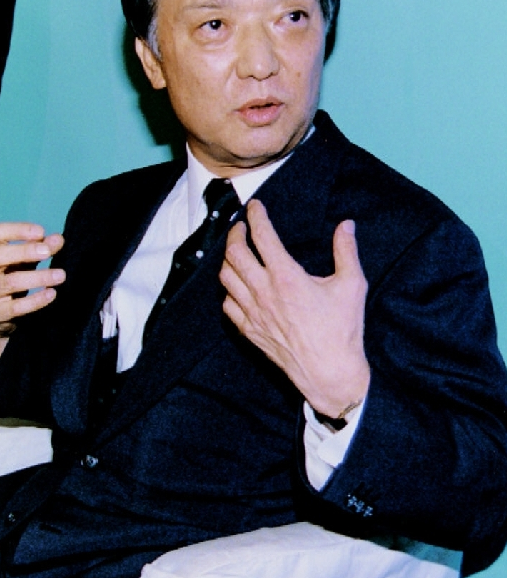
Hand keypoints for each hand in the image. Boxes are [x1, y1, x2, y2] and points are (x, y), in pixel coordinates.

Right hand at [0, 223, 65, 360]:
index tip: (41, 232)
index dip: (19, 230)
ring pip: (10, 282)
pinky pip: (16, 307)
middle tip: (47, 252)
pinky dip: (35, 300)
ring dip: (38, 277)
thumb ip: (39, 248)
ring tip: (60, 275)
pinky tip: (51, 293)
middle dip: (25, 251)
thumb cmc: (8, 279)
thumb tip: (58, 239)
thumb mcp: (22, 261)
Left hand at [220, 200, 369, 417]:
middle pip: (234, 253)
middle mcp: (263, 292)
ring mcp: (252, 312)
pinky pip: (227, 304)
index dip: (256, 215)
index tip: (255, 205)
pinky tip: (237, 285)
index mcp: (286, 277)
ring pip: (226, 277)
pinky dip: (228, 289)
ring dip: (228, 259)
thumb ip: (346, 252)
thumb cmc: (342, 330)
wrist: (329, 372)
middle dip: (235, 233)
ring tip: (236, 251)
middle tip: (241, 226)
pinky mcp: (248, 329)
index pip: (262, 236)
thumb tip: (346, 225)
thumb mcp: (352, 286)